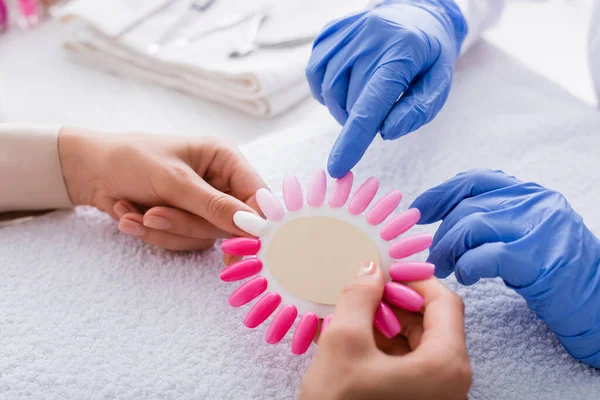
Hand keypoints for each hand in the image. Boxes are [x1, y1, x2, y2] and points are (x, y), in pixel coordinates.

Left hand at [58, 128, 265, 250]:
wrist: (89, 171)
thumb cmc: (131, 160)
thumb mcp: (173, 180)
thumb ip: (214, 205)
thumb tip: (255, 226)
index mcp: (225, 160)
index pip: (256, 196)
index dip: (254, 222)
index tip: (244, 247)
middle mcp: (220, 183)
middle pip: (228, 223)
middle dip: (186, 223)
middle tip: (153, 215)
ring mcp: (202, 206)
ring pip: (203, 237)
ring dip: (166, 229)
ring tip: (137, 213)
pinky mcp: (185, 222)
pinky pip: (183, 242)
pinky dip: (155, 234)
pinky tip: (131, 216)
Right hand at [300, 262, 470, 399]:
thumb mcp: (343, 342)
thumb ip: (359, 297)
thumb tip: (370, 268)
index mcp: (447, 364)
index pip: (444, 300)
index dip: (413, 279)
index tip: (384, 271)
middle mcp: (451, 380)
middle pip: (432, 320)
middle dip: (396, 301)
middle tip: (363, 293)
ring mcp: (436, 394)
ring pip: (418, 341)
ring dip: (387, 322)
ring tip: (353, 316)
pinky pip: (409, 362)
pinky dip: (385, 345)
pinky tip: (356, 340)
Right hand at [306, 0, 466, 177]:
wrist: (418, 14)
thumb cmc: (429, 57)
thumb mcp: (439, 84)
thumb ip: (417, 110)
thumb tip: (386, 132)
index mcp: (401, 51)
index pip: (371, 103)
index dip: (353, 139)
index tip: (337, 167)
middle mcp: (369, 37)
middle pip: (348, 102)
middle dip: (360, 120)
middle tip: (379, 114)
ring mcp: (346, 32)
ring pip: (329, 91)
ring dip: (343, 107)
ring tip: (364, 100)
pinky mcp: (330, 33)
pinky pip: (315, 73)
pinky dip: (326, 90)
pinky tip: (345, 87)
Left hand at [411, 169, 599, 366]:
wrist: (597, 299)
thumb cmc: (553, 268)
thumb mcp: (524, 230)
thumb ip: (492, 217)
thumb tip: (442, 219)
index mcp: (528, 192)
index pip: (473, 180)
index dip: (440, 195)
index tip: (419, 212)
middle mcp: (534, 202)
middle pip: (467, 207)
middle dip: (442, 233)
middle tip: (434, 256)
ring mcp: (537, 227)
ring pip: (470, 227)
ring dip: (449, 250)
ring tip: (445, 267)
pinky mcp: (537, 258)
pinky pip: (484, 256)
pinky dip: (467, 266)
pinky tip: (466, 276)